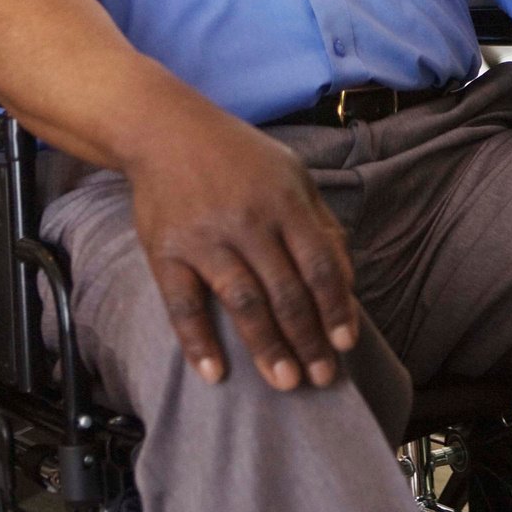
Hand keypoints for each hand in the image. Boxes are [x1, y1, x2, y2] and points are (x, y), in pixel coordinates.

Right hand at [122, 99, 359, 391]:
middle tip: (321, 377)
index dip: (336, 307)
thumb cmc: (237, 156)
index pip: (319, 265)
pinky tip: (214, 373)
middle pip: (286, 291)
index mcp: (284, 202)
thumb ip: (320, 223)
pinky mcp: (167, 252)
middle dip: (308, 340)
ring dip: (267, 347)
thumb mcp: (292, 174)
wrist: (165, 130)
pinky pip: (183, 304)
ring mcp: (205, 238)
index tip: (346, 342)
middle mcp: (248, 221)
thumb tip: (345, 278)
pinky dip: (197, 341)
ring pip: (243, 302)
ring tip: (286, 382)